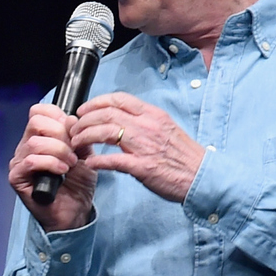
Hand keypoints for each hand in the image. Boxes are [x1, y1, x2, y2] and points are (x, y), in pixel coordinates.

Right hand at [8, 102, 96, 230]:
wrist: (74, 212)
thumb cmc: (77, 186)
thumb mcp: (85, 154)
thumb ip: (79, 136)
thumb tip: (71, 119)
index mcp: (39, 137)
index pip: (39, 112)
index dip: (57, 116)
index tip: (73, 131)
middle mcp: (26, 147)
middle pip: (36, 122)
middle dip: (60, 133)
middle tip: (73, 150)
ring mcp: (19, 162)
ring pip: (35, 142)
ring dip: (58, 151)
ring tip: (70, 164)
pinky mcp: (16, 177)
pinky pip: (31, 160)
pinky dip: (50, 163)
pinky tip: (62, 171)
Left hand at [70, 93, 205, 202]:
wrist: (201, 177)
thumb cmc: (182, 155)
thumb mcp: (165, 129)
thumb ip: (143, 122)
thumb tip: (120, 118)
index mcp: (153, 115)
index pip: (119, 99)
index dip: (96, 102)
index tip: (84, 110)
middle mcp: (148, 126)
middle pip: (107, 114)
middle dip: (84, 120)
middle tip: (74, 129)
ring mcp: (145, 146)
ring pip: (105, 132)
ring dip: (85, 137)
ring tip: (76, 143)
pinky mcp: (143, 167)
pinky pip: (114, 160)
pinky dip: (98, 160)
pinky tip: (89, 162)